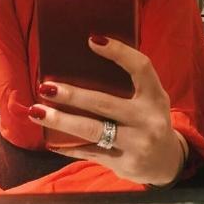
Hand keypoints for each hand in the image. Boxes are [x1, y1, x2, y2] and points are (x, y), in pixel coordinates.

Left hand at [28, 36, 185, 185]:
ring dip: (62, 120)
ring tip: (37, 111)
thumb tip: (83, 62)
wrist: (166, 162)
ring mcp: (136, 143)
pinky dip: (66, 145)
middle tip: (46, 87)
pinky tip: (49, 138)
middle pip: (105, 103)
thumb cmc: (149, 120)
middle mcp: (148, 119)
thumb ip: (128, 86)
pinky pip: (88, 152)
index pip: (141, 68)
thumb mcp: (149, 100)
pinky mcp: (123, 163)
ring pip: (93, 130)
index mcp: (155, 96)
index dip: (119, 52)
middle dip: (73, 95)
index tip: (92, 40)